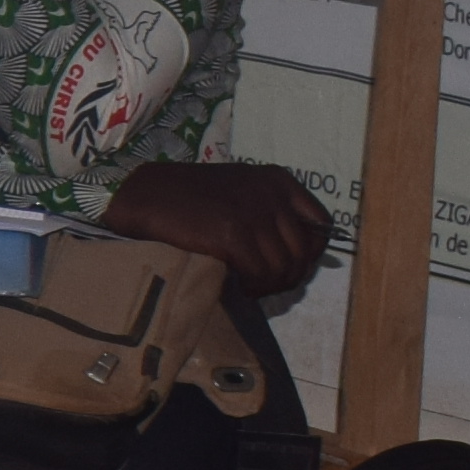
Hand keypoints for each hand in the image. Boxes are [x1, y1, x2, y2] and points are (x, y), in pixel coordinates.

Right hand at [101, 159, 334, 301]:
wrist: (148, 197)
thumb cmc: (191, 197)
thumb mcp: (241, 190)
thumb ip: (271, 209)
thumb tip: (301, 251)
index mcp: (278, 180)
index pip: (321, 225)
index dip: (311, 253)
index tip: (291, 266)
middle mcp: (272, 193)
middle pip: (304, 251)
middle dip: (289, 276)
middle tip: (268, 286)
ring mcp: (253, 212)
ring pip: (284, 267)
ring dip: (271, 286)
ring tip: (252, 288)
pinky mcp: (234, 234)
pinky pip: (261, 274)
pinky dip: (254, 288)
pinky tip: (241, 288)